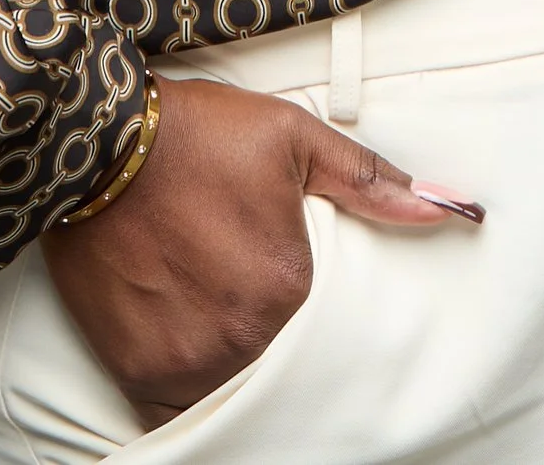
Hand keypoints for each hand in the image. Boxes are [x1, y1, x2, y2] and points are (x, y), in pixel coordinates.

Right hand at [40, 75, 482, 427]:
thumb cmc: (196, 134)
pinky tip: (193, 350)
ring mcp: (188, 360)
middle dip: (278, 337)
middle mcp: (242, 334)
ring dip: (237, 363)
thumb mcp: (291, 138)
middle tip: (253, 297)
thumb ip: (369, 181)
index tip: (297, 284)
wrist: (97, 141)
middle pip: (282, 362)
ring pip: (234, 388)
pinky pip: (178, 410)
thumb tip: (446, 207)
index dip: (319, 308)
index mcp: (289, 284)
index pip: (329, 325)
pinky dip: (192, 389)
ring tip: (222, 318)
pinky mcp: (139, 369)